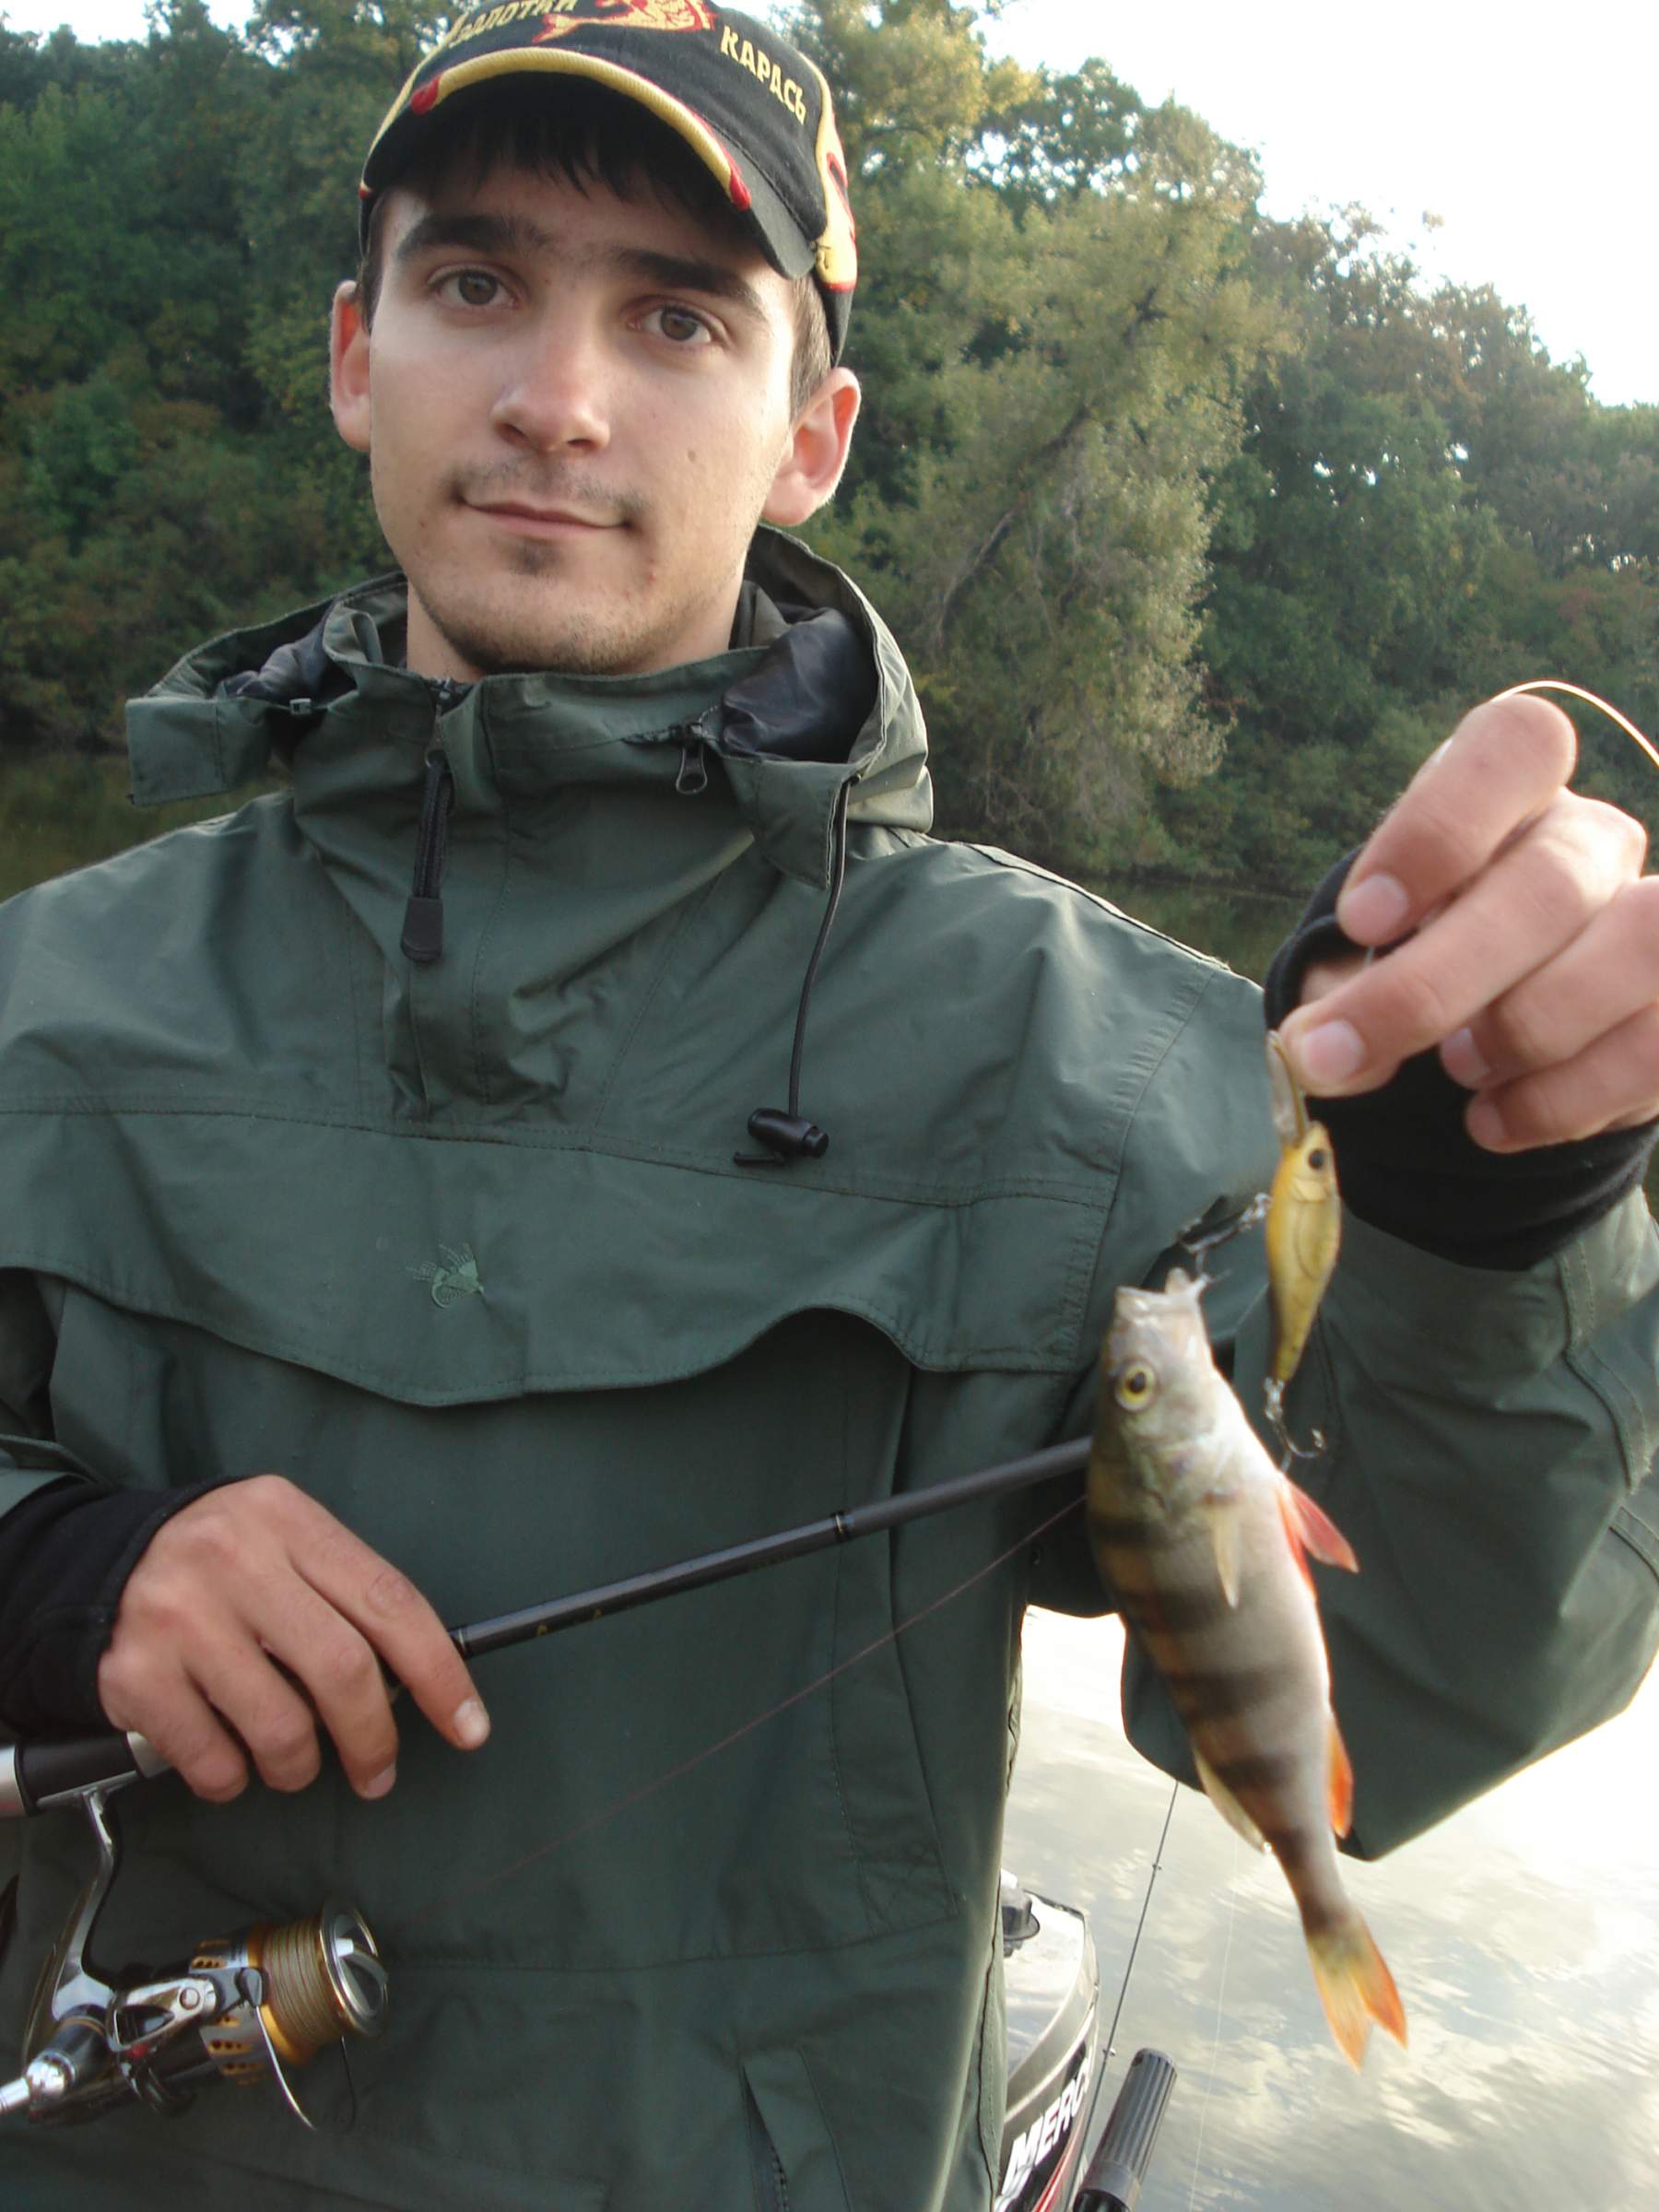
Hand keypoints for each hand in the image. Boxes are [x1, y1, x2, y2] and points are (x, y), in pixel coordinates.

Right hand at [96, 1475, 489, 1803]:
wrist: (97, 1563)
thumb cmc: (221, 1564)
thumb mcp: (283, 1543)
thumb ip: (343, 1596)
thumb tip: (418, 1683)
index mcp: (289, 1519)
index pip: (389, 1601)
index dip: (440, 1673)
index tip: (469, 1726)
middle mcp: (235, 1559)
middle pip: (343, 1670)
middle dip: (373, 1738)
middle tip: (376, 1771)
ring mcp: (180, 1616)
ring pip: (281, 1726)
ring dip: (299, 1767)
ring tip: (293, 1763)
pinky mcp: (134, 1674)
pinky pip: (213, 1759)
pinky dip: (234, 1779)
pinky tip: (230, 1760)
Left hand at [1278, 694, 1658, 1150]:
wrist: (1487, 1027)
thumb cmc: (1415, 964)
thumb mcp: (1362, 961)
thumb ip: (1342, 993)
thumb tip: (1324, 1052)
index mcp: (1510, 793)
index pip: (1517, 746)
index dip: (1439, 827)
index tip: (1363, 920)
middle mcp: (1590, 842)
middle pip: (1551, 883)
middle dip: (1433, 984)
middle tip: (1338, 1053)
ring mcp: (1653, 916)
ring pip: (1637, 947)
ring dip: (1527, 1029)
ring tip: (1455, 1071)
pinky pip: (1654, 1046)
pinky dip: (1561, 1100)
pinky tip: (1491, 1122)